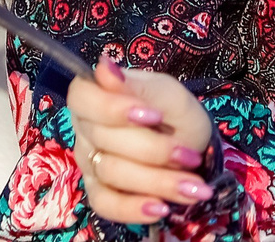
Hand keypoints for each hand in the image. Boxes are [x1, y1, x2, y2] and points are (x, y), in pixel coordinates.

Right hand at [67, 55, 216, 225]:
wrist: (190, 145)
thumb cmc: (174, 113)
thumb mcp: (169, 95)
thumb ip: (138, 86)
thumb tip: (103, 66)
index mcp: (96, 95)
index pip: (81, 97)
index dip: (111, 108)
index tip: (153, 116)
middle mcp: (86, 130)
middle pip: (105, 140)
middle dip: (154, 150)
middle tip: (190, 156)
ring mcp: (90, 163)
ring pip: (111, 173)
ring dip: (157, 181)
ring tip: (193, 186)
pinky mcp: (99, 193)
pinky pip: (106, 205)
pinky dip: (134, 208)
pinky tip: (161, 208)